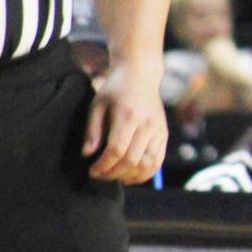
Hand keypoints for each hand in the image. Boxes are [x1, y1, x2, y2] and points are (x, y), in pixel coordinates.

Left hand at [84, 61, 168, 183]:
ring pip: (147, 164)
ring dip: (129, 176)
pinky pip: (157, 161)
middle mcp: (147, 124)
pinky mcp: (164, 134)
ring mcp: (158, 130)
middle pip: (132, 160)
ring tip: (114, 176)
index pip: (117, 150)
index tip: (92, 171)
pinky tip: (131, 175)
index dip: (103, 166)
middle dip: (113, 173)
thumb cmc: (114, 90)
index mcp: (128, 116)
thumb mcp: (97, 105)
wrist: (140, 76)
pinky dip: (145, 173)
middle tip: (100, 174)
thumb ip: (92, 131)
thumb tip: (88, 155)